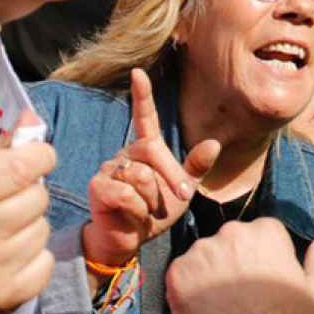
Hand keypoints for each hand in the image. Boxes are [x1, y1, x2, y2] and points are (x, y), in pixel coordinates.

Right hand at [0, 142, 56, 313]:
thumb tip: (33, 122)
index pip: (19, 167)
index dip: (39, 156)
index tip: (38, 156)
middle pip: (37, 198)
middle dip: (30, 194)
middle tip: (7, 203)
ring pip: (43, 230)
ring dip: (31, 226)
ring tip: (3, 233)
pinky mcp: (4, 298)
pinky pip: (45, 262)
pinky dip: (35, 257)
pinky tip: (9, 258)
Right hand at [83, 68, 221, 266]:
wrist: (130, 241)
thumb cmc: (155, 213)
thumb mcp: (182, 190)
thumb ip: (196, 168)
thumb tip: (215, 143)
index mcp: (146, 149)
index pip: (144, 116)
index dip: (142, 95)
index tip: (138, 72)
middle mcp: (126, 153)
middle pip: (153, 151)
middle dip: (172, 176)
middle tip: (182, 197)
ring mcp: (109, 168)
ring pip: (141, 175)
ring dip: (153, 199)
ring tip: (146, 210)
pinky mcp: (98, 187)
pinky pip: (126, 193)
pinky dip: (137, 210)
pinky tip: (131, 215)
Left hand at [166, 219, 313, 313]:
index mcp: (266, 231)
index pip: (262, 233)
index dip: (265, 258)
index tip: (265, 281)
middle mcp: (231, 232)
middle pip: (231, 241)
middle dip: (236, 260)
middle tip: (242, 295)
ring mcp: (201, 251)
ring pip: (205, 256)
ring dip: (211, 272)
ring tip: (222, 305)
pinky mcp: (178, 273)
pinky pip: (183, 274)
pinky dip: (190, 288)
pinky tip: (204, 309)